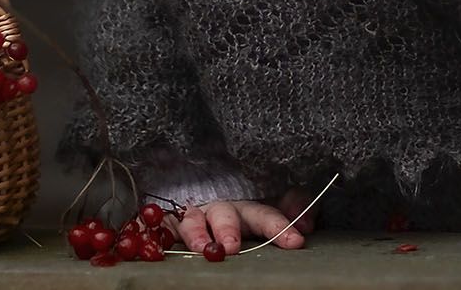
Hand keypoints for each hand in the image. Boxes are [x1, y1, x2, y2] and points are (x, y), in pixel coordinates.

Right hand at [169, 186, 314, 254]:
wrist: (206, 220)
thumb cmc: (242, 224)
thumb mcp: (270, 218)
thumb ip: (291, 212)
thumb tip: (307, 223)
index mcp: (246, 211)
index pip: (265, 214)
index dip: (279, 226)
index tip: (296, 241)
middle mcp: (218, 212)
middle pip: (224, 214)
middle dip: (229, 229)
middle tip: (233, 247)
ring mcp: (192, 219)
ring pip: (191, 220)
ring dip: (197, 234)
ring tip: (204, 250)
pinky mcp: (167, 228)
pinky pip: (159, 227)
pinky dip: (154, 229)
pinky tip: (157, 243)